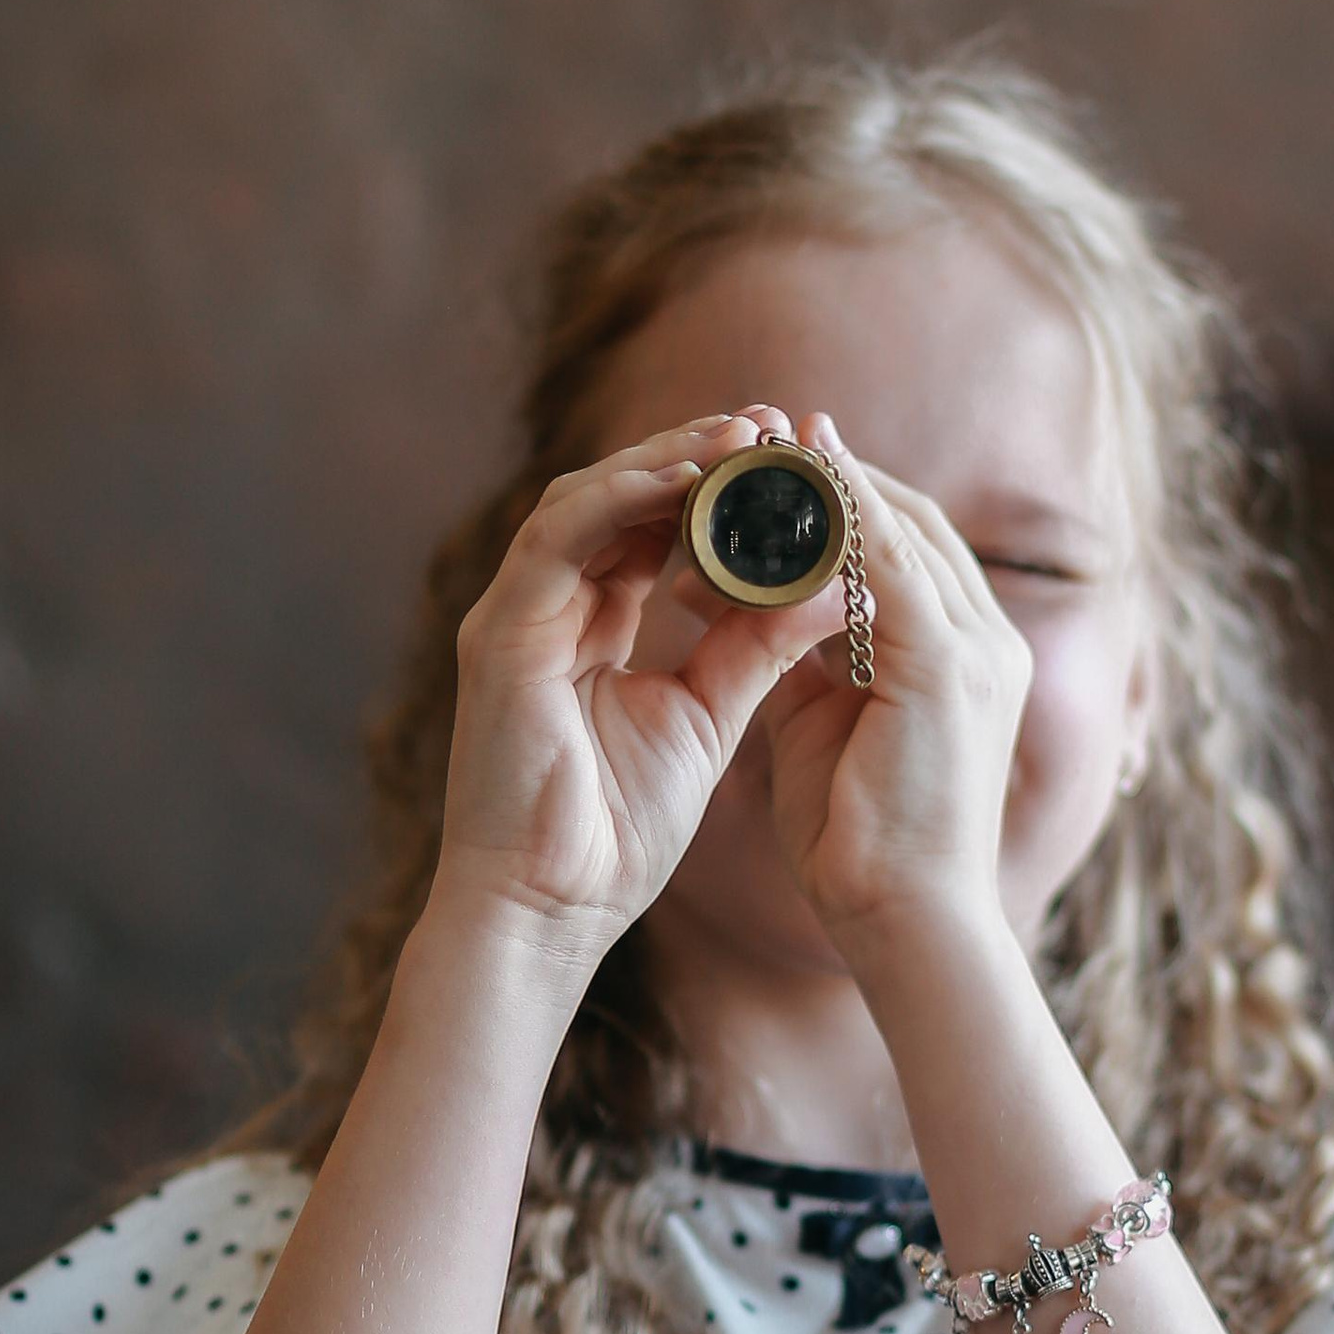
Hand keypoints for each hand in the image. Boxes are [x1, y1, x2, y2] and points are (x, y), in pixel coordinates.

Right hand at [434, 409, 833, 956]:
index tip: (790, 460)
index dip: (717, 488)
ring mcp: (515, 616)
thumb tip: (834, 581)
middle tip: (772, 423)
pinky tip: (683, 476)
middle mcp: (547, 608)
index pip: (652, 529)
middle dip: (694, 452)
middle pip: (618, 497)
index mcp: (591, 626)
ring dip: (663, 458)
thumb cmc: (617, 832)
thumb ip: (757, 644)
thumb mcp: (709, 717)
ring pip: (585, 499)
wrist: (550, 911)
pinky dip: (619, 497)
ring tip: (744, 434)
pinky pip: (557, 537)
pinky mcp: (498, 635)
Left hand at [761, 413, 1031, 966]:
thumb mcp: (826, 730)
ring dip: (830, 480)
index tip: (770, 469)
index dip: (843, 501)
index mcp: (967, 659)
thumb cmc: (863, 846)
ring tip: (759, 444)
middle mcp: (989, 641)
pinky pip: (890, 563)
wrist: (905, 923)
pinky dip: (842, 513)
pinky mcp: (950, 666)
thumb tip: (754, 608)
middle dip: (834, 475)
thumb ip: (807, 661)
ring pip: (901, 529)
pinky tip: (789, 478)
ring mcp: (979, 649)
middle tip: (755, 438)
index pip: (908, 549)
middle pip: (911, 523)